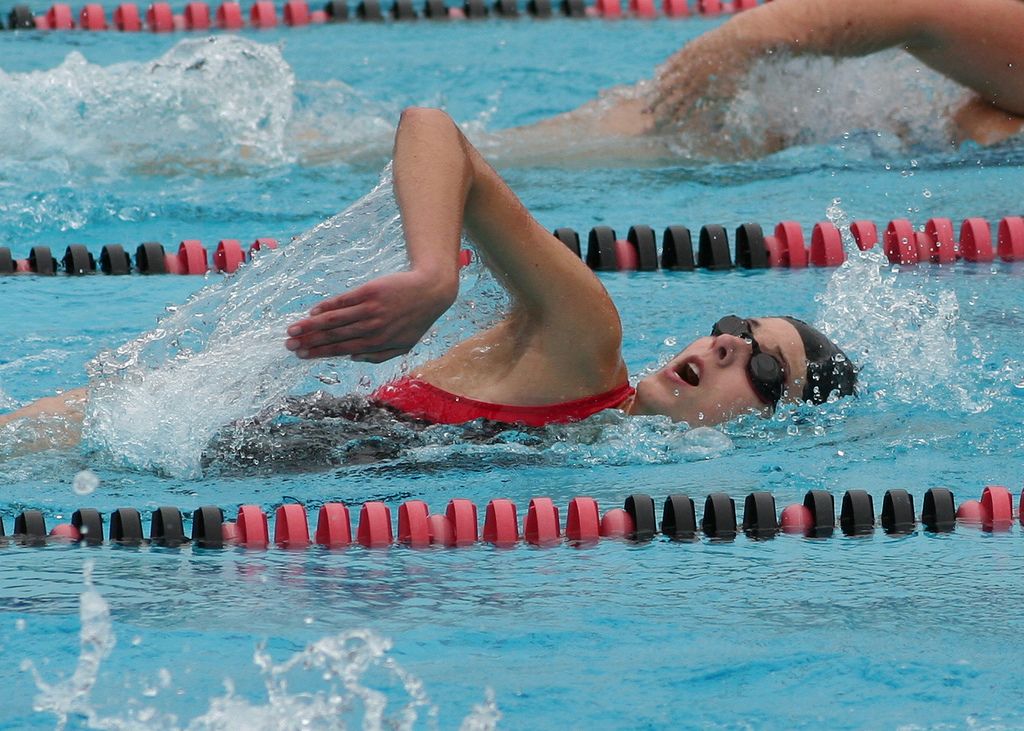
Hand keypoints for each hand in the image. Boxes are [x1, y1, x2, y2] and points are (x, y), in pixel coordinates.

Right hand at [285, 269, 456, 362]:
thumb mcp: (403, 345)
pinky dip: (328, 306)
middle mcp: (372, 328)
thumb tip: (352, 357)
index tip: (301, 355)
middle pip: (335, 336)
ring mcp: (371, 309)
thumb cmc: (415, 319)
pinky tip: (314, 311)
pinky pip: (345, 301)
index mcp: (378, 343)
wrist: (431, 290)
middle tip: (289, 345)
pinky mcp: (371, 291)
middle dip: (310, 341)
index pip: (342, 349)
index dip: (320, 352)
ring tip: (294, 329)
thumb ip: (379, 355)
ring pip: (336, 320)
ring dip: (312, 325)